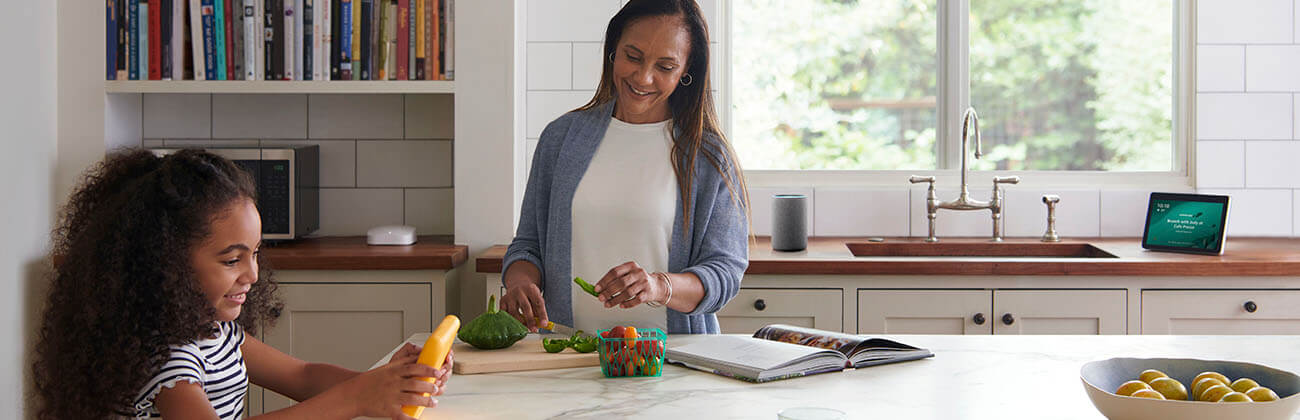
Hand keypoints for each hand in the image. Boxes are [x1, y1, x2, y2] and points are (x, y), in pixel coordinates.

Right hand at [324, 343, 445, 419]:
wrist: (352, 394)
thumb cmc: (370, 381)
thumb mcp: (386, 368)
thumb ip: (402, 363)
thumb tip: (418, 356)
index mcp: (393, 372)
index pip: (414, 368)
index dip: (428, 370)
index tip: (438, 372)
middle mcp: (393, 384)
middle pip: (416, 384)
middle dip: (430, 387)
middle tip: (438, 388)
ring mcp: (390, 397)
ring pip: (412, 398)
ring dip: (425, 401)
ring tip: (433, 402)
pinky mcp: (387, 409)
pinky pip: (402, 415)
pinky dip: (411, 418)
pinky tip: (418, 419)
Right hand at [501, 278, 548, 332]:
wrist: (518, 284)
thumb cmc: (529, 294)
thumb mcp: (536, 298)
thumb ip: (538, 310)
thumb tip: (541, 324)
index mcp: (531, 289)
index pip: (538, 303)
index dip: (542, 315)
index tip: (544, 324)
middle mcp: (520, 291)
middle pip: (525, 307)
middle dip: (530, 320)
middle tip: (534, 329)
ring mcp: (510, 296)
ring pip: (514, 312)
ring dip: (520, 322)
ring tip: (525, 328)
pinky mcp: (502, 300)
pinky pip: (505, 313)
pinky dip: (509, 320)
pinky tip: (514, 325)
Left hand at [595, 261, 665, 308]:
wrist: (656, 285)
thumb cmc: (637, 280)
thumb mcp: (628, 275)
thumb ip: (615, 280)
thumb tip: (599, 289)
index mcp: (630, 266)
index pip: (615, 272)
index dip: (604, 281)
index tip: (597, 288)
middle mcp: (638, 273)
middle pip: (620, 282)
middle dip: (608, 291)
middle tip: (600, 298)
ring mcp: (644, 283)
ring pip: (627, 292)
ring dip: (615, 300)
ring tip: (607, 304)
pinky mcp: (648, 293)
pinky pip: (635, 300)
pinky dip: (627, 304)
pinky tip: (621, 305)